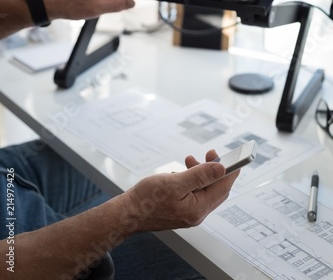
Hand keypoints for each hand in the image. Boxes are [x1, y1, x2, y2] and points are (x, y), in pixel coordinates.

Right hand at [123, 149, 238, 232]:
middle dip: (216, 169)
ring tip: (190, 159)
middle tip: (210, 152)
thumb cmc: (147, 199)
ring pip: (204, 190)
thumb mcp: (175, 183)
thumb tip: (221, 168)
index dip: (231, 171)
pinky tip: (181, 172)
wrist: (128, 214)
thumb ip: (200, 175)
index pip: (223, 188)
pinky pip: (194, 193)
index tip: (237, 157)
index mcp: (198, 209)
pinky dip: (192, 179)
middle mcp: (196, 214)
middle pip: (216, 189)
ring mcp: (189, 213)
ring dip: (202, 172)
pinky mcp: (181, 210)